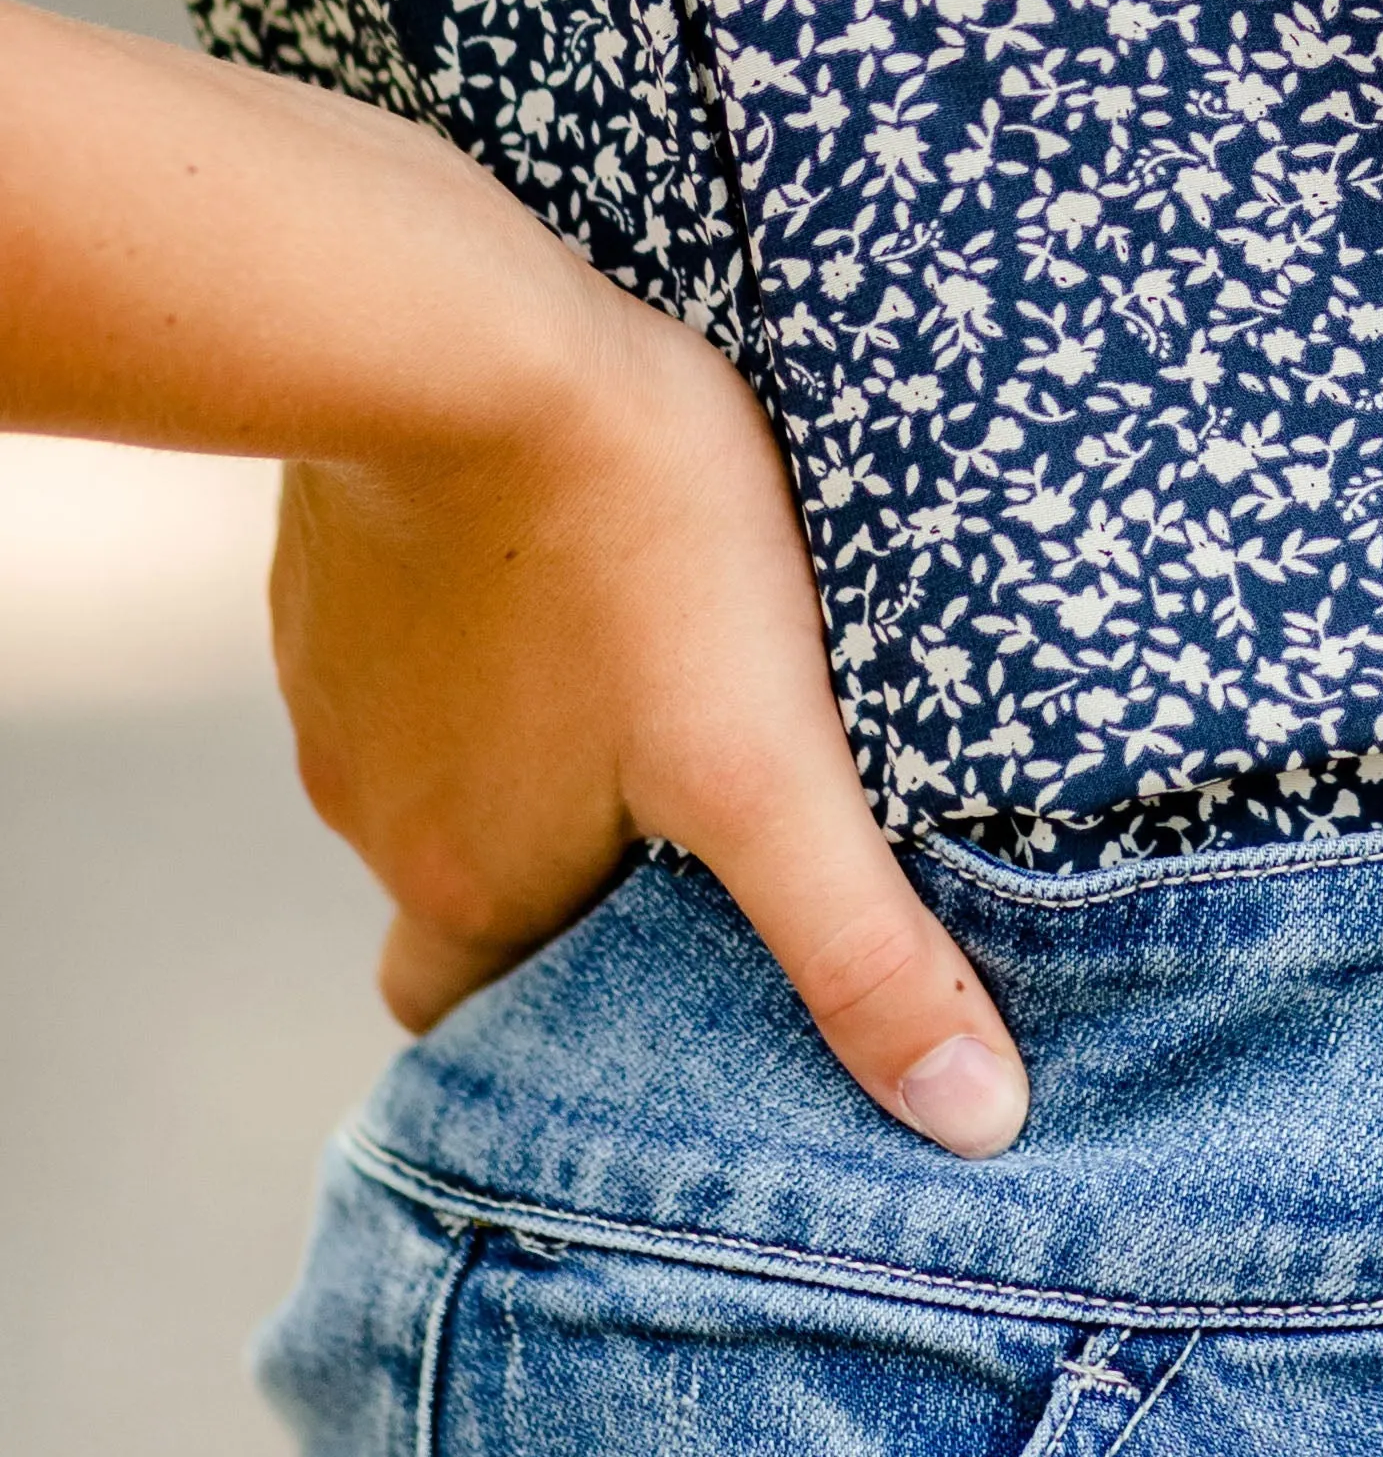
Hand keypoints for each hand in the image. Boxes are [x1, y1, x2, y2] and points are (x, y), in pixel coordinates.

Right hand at [272, 280, 1030, 1156]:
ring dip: (535, 746)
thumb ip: (861, 944)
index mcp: (468, 884)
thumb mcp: (773, 758)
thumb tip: (971, 1125)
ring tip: (660, 682)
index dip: (558, 1031)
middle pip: (472, 892)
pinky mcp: (337, 564)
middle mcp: (376, 809)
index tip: (651, 999)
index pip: (482, 1027)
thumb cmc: (633, 539)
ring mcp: (339, 681)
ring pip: (442, 760)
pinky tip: (577, 566)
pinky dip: (488, 632)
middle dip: (566, 882)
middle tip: (682, 835)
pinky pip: (412, 639)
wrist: (454, 332)